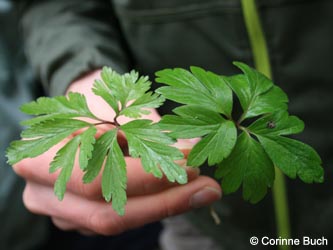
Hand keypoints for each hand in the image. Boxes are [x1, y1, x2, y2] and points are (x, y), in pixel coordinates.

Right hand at [13, 70, 221, 234]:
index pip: (97, 180)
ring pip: (117, 222)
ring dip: (163, 207)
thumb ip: (152, 130)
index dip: (149, 178)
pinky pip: (119, 218)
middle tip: (206, 189)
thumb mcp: (119, 105)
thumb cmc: (94, 97)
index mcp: (37, 156)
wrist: (73, 107)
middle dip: (164, 203)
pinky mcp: (79, 216)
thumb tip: (194, 150)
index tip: (192, 167)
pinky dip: (151, 206)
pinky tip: (178, 192)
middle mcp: (41, 193)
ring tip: (201, 189)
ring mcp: (60, 210)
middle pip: (107, 215)